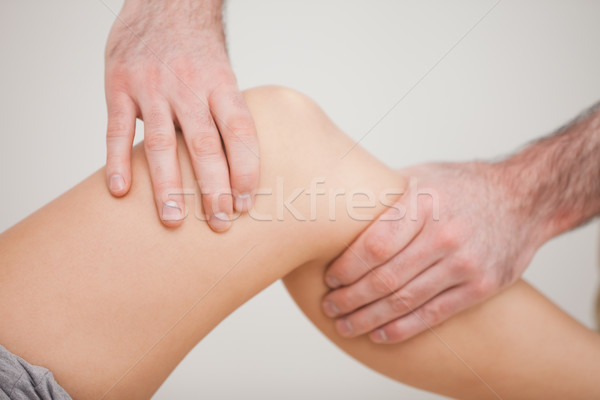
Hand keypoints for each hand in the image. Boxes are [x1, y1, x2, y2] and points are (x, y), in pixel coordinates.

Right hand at [104, 0, 258, 230]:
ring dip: (167, 185)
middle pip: (205, 145)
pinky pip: (117, 129)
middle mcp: (189, 87)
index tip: (245, 203)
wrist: (165, 2)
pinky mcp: (119, 86)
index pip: (240, 133)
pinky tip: (120, 191)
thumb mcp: (222, 75)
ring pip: (161, 143)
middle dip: (212, 189)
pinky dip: (117, 160)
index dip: (245, 171)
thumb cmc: (198, 51)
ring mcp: (152, 87)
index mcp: (221, 85)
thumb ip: (226, 117)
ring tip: (172, 220)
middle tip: (218, 223)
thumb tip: (241, 168)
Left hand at [322, 162, 543, 342]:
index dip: (347, 268)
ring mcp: (466, 263)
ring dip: (369, 318)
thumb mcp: (422, 176)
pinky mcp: (481, 286)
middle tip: (330, 306)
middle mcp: (444, 235)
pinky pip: (433, 314)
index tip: (329, 278)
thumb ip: (385, 194)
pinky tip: (379, 333)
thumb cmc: (462, 186)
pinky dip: (402, 328)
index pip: (374, 245)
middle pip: (385, 278)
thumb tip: (337, 205)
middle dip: (351, 298)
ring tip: (346, 324)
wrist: (525, 198)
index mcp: (424, 203)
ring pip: (405, 301)